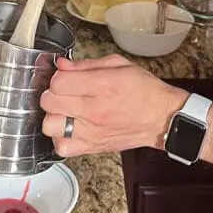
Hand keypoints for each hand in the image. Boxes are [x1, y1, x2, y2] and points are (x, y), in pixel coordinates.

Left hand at [40, 54, 186, 156]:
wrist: (162, 117)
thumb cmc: (144, 90)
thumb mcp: (119, 65)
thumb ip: (87, 64)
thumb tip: (62, 65)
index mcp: (102, 85)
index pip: (58, 82)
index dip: (57, 77)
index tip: (65, 77)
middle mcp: (94, 110)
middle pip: (50, 102)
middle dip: (52, 94)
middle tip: (63, 92)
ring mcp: (92, 131)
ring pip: (50, 126)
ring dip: (53, 116)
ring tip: (65, 111)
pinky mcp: (92, 147)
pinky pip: (62, 148)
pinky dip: (60, 138)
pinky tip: (68, 128)